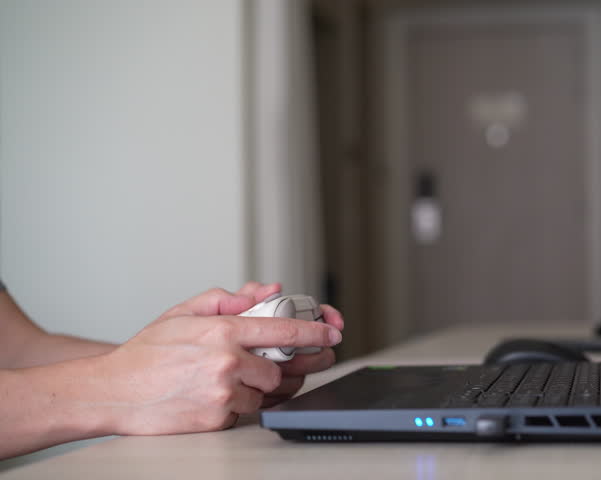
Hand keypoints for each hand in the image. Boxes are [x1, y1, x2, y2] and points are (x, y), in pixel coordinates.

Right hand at [98, 284, 343, 434]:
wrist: (113, 391)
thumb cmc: (147, 352)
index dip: (315, 332)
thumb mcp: (184, 312)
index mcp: (224, 331)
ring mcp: (223, 393)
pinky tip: (211, 397)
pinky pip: (245, 414)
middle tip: (264, 367)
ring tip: (222, 381)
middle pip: (280, 370)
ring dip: (253, 390)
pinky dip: (236, 407)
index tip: (333, 334)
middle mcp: (228, 361)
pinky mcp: (217, 420)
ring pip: (264, 394)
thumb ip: (228, 299)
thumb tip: (268, 290)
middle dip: (275, 370)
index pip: (284, 329)